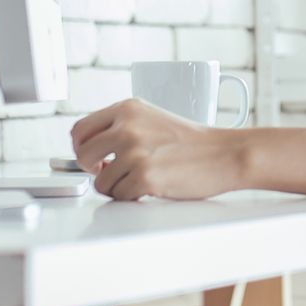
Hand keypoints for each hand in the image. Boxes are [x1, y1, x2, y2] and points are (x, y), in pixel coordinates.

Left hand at [69, 97, 244, 200]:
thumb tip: (90, 150)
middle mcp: (127, 127)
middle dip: (94, 170)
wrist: (225, 154)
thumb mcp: (152, 120)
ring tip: (141, 179)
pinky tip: (150, 187)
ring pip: (101, 181)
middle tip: (111, 172)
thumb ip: (121, 128)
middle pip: (83, 155)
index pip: (80, 129)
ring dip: (117, 186)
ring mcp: (135, 152)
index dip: (81, 148)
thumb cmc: (193, 141)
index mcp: (128, 109)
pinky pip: (119, 195)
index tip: (91, 157)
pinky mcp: (145, 176)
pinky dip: (132, 196)